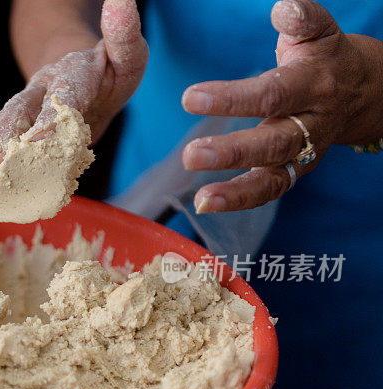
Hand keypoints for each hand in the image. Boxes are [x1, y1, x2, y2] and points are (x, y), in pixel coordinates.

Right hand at [0, 0, 147, 171]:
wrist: (78, 72)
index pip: (64, 95)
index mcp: (71, 72)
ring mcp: (26, 109)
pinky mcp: (18, 129)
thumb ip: (124, 36)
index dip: (52, 116)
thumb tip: (121, 0)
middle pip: (20, 112)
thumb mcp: (127, 53)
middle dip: (7, 138)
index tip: (40, 139)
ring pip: (4, 129)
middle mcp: (41, 89)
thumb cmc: (108, 70)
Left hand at [182, 0, 382, 212]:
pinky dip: (241, 200)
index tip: (188, 98)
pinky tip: (208, 204)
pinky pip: (272, 190)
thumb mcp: (318, 33)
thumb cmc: (323, 57)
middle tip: (190, 155)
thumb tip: (282, 8)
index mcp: (313, 84)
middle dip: (232, 151)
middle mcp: (313, 122)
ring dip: (237, 190)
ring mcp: (307, 151)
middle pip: (274, 142)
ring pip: (276, 175)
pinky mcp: (298, 170)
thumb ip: (301, 21)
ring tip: (202, 198)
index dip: (231, 98)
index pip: (272, 94)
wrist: (366, 91)